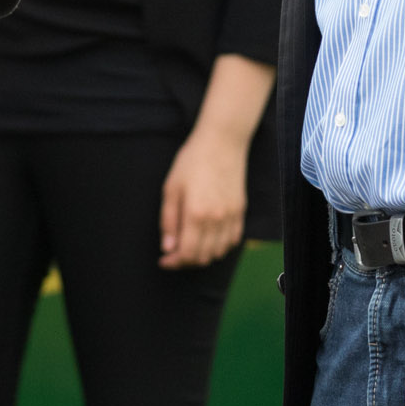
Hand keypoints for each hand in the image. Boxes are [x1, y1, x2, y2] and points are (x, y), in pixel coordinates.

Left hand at [159, 130, 248, 268]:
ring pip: (219, 252)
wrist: (222, 142)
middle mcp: (216, 220)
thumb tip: (168, 247)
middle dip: (185, 261)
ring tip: (190, 246)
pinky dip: (220, 246)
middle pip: (203, 257)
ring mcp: (231, 216)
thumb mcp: (171, 188)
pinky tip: (209, 238)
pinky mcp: (240, 211)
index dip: (174, 263)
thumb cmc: (192, 161)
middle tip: (173, 253)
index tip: (164, 260)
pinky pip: (233, 240)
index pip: (187, 254)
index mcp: (196, 214)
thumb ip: (169, 221)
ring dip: (203, 255)